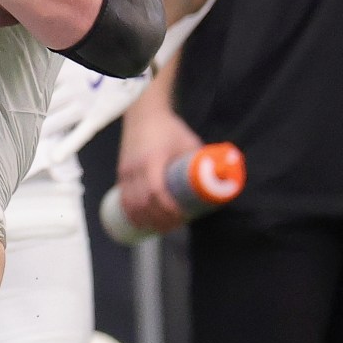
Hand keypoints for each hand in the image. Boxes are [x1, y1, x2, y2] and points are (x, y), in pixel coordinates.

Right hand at [115, 96, 202, 233]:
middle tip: (175, 226)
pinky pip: (123, 199)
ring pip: (131, 205)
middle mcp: (136, 169)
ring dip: (144, 220)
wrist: (144, 115)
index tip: (182, 217)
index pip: (157, 192)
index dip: (168, 209)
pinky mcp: (122, 174)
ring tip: (160, 227)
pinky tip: (139, 222)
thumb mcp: (189, 142)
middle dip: (158, 220)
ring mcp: (126, 173)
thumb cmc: (169, 128)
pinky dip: (131, 214)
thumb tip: (221, 180)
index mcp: (152, 161)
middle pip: (143, 204)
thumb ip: (200, 162)